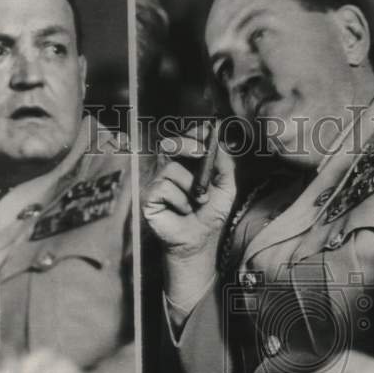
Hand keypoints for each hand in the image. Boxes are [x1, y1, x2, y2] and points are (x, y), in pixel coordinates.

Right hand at [141, 122, 236, 259]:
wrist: (200, 240)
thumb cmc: (210, 214)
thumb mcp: (225, 187)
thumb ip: (224, 165)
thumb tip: (219, 145)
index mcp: (185, 163)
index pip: (184, 139)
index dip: (193, 133)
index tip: (207, 132)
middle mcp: (167, 169)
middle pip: (169, 145)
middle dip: (187, 145)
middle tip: (202, 153)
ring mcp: (155, 182)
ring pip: (171, 169)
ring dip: (190, 186)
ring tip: (198, 202)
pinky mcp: (148, 197)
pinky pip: (164, 188)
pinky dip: (180, 200)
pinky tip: (183, 210)